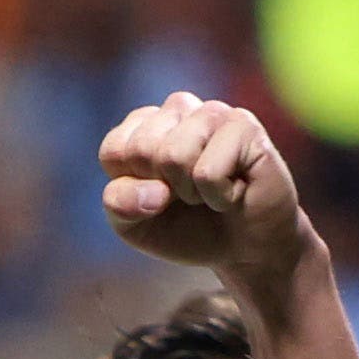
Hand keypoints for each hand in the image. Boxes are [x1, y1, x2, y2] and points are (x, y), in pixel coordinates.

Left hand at [100, 94, 308, 287]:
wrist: (244, 249)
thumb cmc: (187, 228)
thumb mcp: (136, 225)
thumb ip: (120, 205)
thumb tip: (152, 192)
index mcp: (145, 125)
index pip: (114, 149)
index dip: (132, 189)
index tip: (157, 197)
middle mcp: (179, 109)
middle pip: (142, 149)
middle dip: (162, 191)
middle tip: (189, 195)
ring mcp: (212, 112)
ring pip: (174, 156)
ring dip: (192, 193)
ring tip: (212, 191)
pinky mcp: (244, 125)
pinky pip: (207, 172)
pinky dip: (218, 197)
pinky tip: (236, 189)